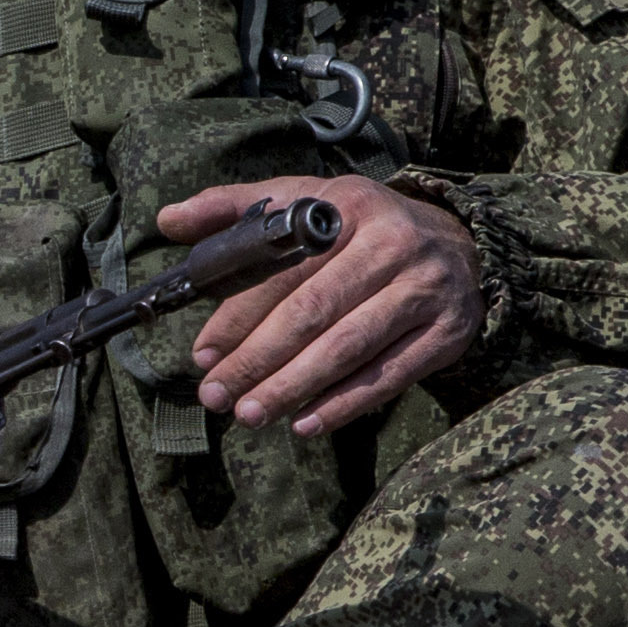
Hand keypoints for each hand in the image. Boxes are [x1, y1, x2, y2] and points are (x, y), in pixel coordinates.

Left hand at [164, 176, 482, 437]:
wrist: (459, 245)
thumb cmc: (360, 230)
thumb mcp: (306, 202)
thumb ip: (235, 208)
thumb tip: (168, 219)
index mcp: (350, 206)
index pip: (285, 269)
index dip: (239, 315)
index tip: (203, 354)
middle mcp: (394, 243)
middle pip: (314, 312)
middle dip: (258, 360)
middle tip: (216, 396)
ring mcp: (426, 288)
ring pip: (348, 347)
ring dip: (294, 387)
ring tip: (250, 414)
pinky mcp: (448, 331)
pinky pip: (389, 375)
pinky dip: (344, 405)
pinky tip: (304, 424)